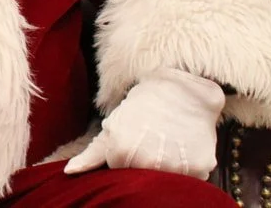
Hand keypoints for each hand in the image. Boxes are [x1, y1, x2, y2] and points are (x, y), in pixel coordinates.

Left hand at [65, 67, 224, 178]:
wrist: (182, 88)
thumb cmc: (142, 107)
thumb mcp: (112, 126)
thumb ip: (91, 155)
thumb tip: (69, 173)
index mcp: (121, 153)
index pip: (120, 176)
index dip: (126, 162)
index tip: (133, 146)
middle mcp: (147, 162)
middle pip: (143, 181)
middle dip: (145, 167)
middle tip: (151, 144)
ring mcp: (175, 167)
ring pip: (168, 182)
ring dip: (168, 169)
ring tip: (167, 144)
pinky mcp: (200, 167)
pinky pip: (192, 179)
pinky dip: (189, 167)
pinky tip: (184, 147)